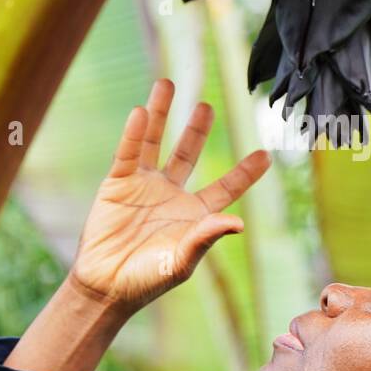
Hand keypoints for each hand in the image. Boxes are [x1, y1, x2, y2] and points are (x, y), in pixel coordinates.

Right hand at [69, 78, 270, 313]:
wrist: (105, 287)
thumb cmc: (147, 281)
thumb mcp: (181, 262)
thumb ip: (206, 238)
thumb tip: (239, 223)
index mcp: (195, 215)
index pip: (226, 187)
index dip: (244, 172)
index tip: (266, 155)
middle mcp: (171, 195)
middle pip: (188, 153)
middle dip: (197, 129)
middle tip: (207, 105)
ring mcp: (144, 186)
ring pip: (156, 143)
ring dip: (161, 114)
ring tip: (167, 84)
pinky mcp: (118, 184)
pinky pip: (128, 153)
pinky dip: (134, 133)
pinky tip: (141, 112)